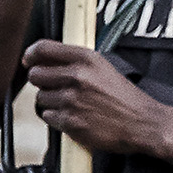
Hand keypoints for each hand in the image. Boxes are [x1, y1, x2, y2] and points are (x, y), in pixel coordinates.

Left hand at [25, 41, 172, 155]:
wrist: (143, 124)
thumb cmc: (124, 96)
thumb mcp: (104, 67)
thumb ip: (76, 61)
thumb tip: (44, 59)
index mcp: (86, 58)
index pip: (43, 49)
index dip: (31, 55)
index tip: (29, 60)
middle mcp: (77, 76)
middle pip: (35, 75)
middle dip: (42, 82)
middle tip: (55, 87)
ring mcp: (72, 100)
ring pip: (40, 98)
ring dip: (51, 102)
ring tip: (72, 105)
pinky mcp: (70, 122)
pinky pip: (48, 117)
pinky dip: (58, 118)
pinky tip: (75, 116)